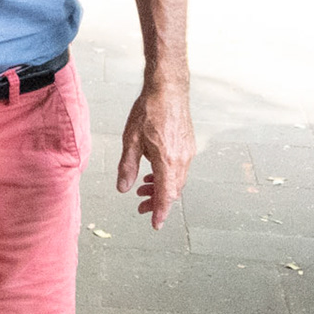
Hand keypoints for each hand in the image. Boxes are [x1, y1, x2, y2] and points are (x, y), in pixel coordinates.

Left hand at [116, 79, 194, 228]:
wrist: (168, 89)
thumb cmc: (148, 111)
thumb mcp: (130, 140)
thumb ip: (128, 167)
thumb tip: (124, 189)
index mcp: (167, 161)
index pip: (166, 195)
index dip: (160, 212)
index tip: (155, 225)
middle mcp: (182, 160)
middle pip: (173, 191)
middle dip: (158, 201)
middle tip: (141, 206)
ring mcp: (188, 152)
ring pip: (177, 180)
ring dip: (162, 188)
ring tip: (144, 188)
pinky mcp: (189, 145)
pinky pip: (180, 168)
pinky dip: (168, 176)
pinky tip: (154, 170)